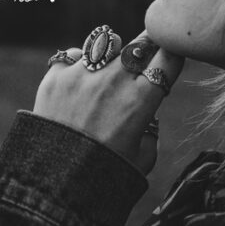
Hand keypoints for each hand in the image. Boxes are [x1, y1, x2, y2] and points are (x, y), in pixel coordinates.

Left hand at [33, 28, 184, 175]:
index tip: (170, 57)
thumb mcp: (143, 159)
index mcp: (142, 99)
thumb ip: (152, 132)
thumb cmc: (102, 176)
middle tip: (142, 60)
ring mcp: (84, 73)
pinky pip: (73, 54)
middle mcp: (115, 79)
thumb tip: (148, 117)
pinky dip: (79, 64)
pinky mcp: (57, 75)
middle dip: (146, 48)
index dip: (173, 53)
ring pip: (108, 41)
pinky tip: (78, 82)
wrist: (50, 184)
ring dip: (112, 53)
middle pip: (141, 42)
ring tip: (106, 71)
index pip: (169, 56)